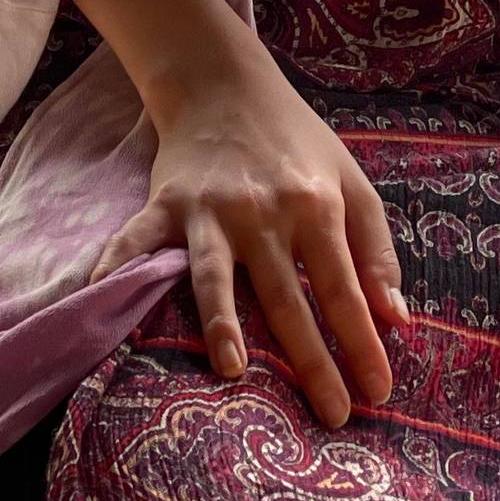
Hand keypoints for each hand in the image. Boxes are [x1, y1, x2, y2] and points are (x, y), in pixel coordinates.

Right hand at [90, 25, 406, 427]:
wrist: (227, 85)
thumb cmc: (298, 143)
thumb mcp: (353, 183)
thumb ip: (377, 251)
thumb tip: (398, 320)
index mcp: (317, 207)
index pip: (344, 288)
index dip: (362, 343)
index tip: (379, 393)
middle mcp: (266, 213)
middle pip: (289, 298)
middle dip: (312, 360)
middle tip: (332, 416)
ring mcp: (211, 210)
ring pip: (217, 276)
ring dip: (223, 323)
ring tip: (233, 370)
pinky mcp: (166, 203)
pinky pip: (137, 242)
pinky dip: (116, 269)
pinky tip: (101, 300)